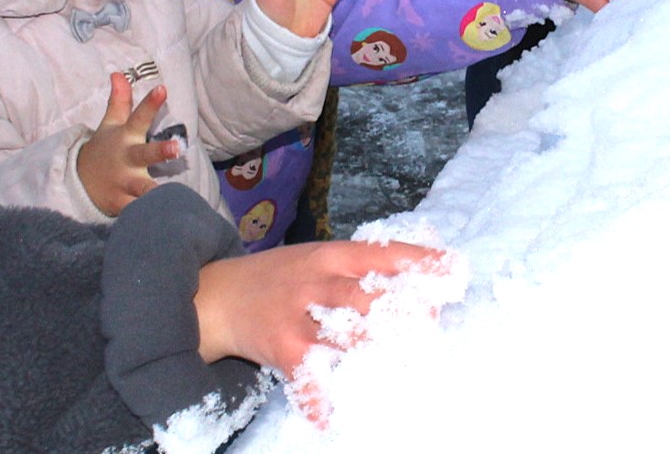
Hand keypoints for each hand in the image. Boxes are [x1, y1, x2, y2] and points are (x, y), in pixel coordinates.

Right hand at [77, 74, 177, 215]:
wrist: (78, 182)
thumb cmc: (104, 150)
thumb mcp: (110, 126)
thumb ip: (119, 102)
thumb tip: (119, 73)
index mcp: (125, 138)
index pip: (138, 117)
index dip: (150, 103)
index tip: (163, 88)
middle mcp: (126, 160)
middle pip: (144, 153)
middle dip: (159, 151)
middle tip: (176, 148)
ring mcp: (123, 183)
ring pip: (142, 188)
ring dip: (155, 192)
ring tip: (170, 196)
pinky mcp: (122, 204)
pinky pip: (137, 212)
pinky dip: (147, 217)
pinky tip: (162, 222)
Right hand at [194, 239, 450, 421]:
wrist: (217, 296)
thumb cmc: (280, 279)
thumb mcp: (318, 259)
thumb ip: (360, 269)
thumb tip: (421, 280)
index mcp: (330, 256)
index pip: (380, 254)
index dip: (417, 262)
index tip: (452, 269)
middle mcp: (315, 283)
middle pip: (364, 296)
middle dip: (402, 311)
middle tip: (433, 324)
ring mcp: (296, 316)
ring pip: (342, 336)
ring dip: (373, 353)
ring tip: (405, 367)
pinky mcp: (280, 348)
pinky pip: (305, 377)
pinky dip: (318, 399)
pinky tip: (333, 416)